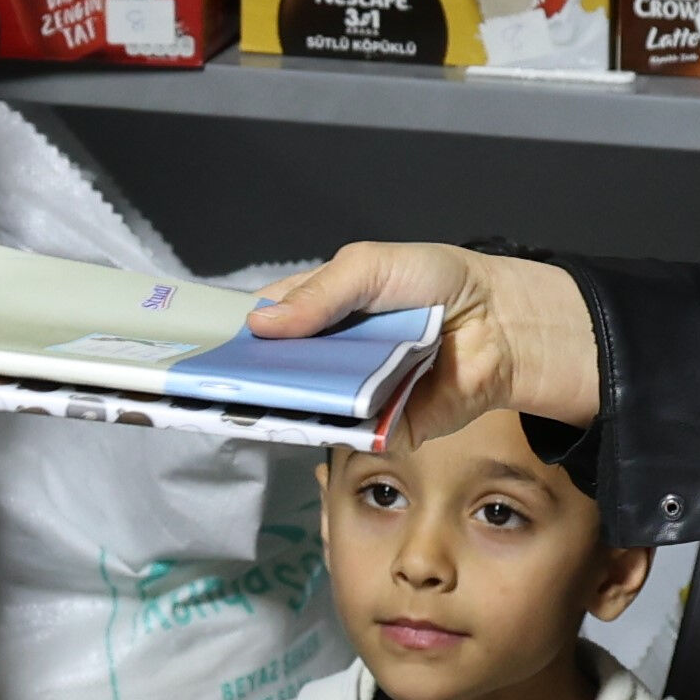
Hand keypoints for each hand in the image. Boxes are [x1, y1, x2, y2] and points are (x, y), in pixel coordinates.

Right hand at [244, 242, 603, 434]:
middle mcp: (330, 358)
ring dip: (285, 404)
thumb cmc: (438, 282)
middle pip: (277, 373)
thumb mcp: (371, 267)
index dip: (234, 337)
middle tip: (213, 382)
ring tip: (252, 399)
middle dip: (250, 378)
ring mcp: (353, 395)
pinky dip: (331, 426)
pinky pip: (348, 432)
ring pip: (306, 407)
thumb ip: (319, 292)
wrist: (502, 324)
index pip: (264, 326)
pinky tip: (310, 417)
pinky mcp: (381, 428)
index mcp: (319, 312)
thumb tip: (261, 324)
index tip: (197, 348)